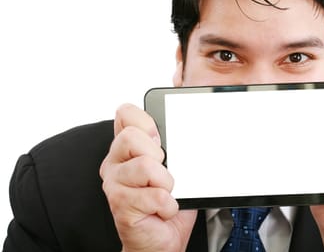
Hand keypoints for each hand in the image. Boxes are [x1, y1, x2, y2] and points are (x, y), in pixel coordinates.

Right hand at [99, 104, 196, 251]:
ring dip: (167, 183)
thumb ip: (172, 141)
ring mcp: (114, 184)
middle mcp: (114, 162)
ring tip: (165, 193)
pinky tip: (163, 210)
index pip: (125, 113)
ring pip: (146, 166)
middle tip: (163, 174)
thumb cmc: (167, 201)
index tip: (160, 140)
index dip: (146, 122)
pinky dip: (169, 205)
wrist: (162, 240)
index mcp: (126, 147)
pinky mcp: (121, 205)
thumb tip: (184, 108)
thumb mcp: (175, 164)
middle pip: (131, 137)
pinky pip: (156, 196)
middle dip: (159, 155)